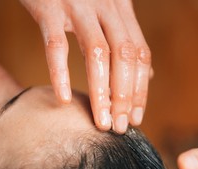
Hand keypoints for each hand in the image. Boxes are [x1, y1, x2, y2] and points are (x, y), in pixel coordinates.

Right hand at [20, 0, 151, 132]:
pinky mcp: (49, 7)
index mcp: (120, 8)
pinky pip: (56, 45)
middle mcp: (106, 5)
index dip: (141, 88)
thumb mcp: (105, 9)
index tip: (136, 117)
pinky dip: (60, 73)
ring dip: (102, 91)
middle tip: (119, 127)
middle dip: (125, 96)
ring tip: (101, 121)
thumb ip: (126, 39)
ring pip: (98, 53)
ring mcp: (78, 5)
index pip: (140, 53)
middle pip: (125, 56)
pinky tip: (64, 98)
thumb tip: (149, 73)